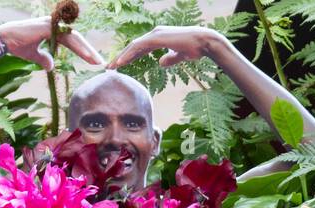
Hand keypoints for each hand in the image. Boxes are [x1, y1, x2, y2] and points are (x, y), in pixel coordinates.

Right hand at [0, 18, 103, 70]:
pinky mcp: (48, 28)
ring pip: (75, 38)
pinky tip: (88, 57)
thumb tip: (51, 67)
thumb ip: (44, 59)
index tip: (93, 62)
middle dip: (89, 51)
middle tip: (101, 63)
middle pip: (76, 39)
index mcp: (52, 31)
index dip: (83, 51)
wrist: (3, 41)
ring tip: (98, 62)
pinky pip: (68, 39)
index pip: (72, 41)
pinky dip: (79, 48)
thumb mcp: (34, 55)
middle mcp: (53, 26)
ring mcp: (51, 25)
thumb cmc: (17, 46)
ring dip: (87, 51)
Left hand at [108, 26, 223, 68]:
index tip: (121, 66)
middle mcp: (154, 33)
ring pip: (133, 46)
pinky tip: (120, 62)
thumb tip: (160, 63)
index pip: (140, 48)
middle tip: (110, 67)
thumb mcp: (180, 56)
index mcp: (159, 37)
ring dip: (121, 57)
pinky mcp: (156, 38)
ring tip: (111, 67)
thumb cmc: (195, 48)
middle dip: (121, 57)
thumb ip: (170, 58)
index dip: (130, 57)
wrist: (204, 42)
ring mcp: (154, 34)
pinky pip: (138, 47)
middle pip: (133, 47)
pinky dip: (128, 55)